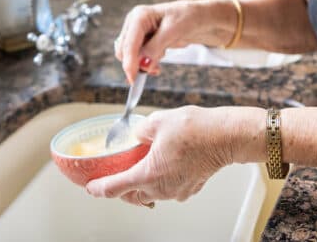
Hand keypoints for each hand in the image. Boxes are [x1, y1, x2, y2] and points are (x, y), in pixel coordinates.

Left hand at [86, 106, 248, 204]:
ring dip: (142, 184)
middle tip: (112, 177)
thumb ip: (140, 131)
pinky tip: (163, 165)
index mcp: (149, 174)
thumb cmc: (196, 129)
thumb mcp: (157, 121)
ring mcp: (177, 192)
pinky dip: (161, 181)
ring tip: (139, 167)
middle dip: (120, 189)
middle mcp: (162, 188)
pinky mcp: (190, 189)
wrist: (226, 136)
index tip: (90, 188)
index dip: (99, 188)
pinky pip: (168, 189)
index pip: (115, 188)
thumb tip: (138, 136)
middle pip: (132, 195)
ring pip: (151, 194)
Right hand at [114, 0, 233, 83]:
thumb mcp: (173, 31)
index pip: (128, 43)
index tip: (133, 79)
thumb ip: (155, 48)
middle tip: (154, 70)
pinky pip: (138, 58)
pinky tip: (158, 65)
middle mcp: (135, 24)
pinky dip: (146, 64)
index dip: (129, 62)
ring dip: (142, 64)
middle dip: (136, 63)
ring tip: (158, 65)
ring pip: (130, 56)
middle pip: (124, 50)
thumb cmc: (188, 17)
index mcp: (139, 16)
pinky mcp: (144, 42)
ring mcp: (139, 33)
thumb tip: (142, 65)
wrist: (201, 19)